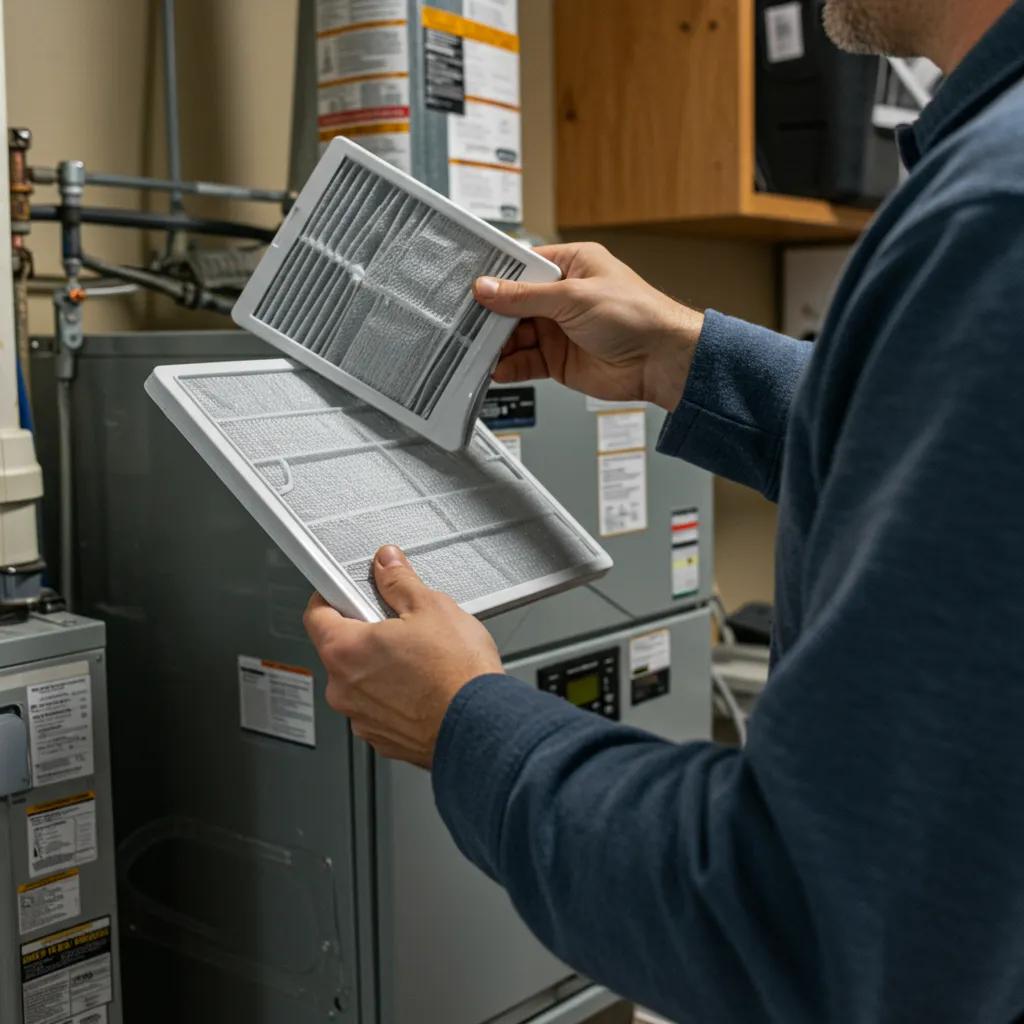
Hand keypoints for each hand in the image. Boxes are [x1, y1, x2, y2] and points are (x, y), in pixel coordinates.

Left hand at [303, 545, 502, 767]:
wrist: (482, 726)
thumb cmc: (458, 674)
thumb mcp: (431, 607)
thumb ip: (399, 582)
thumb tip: (387, 564)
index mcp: (345, 650)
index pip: (316, 613)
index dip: (332, 596)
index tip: (348, 591)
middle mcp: (343, 688)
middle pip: (341, 649)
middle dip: (367, 634)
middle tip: (400, 625)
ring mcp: (361, 717)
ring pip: (362, 681)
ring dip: (381, 668)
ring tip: (420, 659)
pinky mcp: (382, 738)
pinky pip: (379, 707)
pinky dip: (395, 696)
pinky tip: (424, 686)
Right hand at [474, 241, 704, 411]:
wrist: (662, 360)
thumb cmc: (637, 315)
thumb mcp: (573, 296)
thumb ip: (526, 296)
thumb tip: (488, 288)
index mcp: (570, 264)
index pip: (521, 266)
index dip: (494, 276)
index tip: (468, 284)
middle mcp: (562, 295)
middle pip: (512, 303)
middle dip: (490, 315)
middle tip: (465, 322)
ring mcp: (558, 329)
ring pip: (515, 335)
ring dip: (496, 344)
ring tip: (477, 350)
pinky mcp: (558, 359)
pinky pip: (525, 362)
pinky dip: (510, 366)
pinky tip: (497, 368)